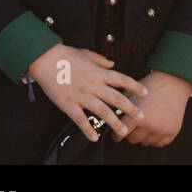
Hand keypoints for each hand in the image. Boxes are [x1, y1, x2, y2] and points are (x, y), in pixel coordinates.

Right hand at [26, 44, 146, 142]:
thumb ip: (101, 60)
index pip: (122, 79)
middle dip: (130, 108)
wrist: (46, 60)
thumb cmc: (66, 55)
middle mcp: (93, 85)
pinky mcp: (68, 104)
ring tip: (122, 131)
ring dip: (114, 122)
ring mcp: (81, 96)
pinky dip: (87, 129)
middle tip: (141, 116)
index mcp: (99, 72)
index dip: (135, 86)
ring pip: (102, 111)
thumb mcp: (87, 54)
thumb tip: (113, 64)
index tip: (145, 93)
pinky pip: (80, 119)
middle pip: (116, 98)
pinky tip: (94, 137)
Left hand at [113, 70, 191, 147]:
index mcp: (139, 116)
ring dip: (143, 135)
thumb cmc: (152, 85)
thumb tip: (111, 120)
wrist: (174, 81)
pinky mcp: (173, 131)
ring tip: (146, 123)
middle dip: (131, 133)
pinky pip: (159, 143)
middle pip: (132, 139)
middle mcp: (151, 125)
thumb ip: (121, 108)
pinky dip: (156, 138)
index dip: (116, 133)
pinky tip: (155, 127)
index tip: (117, 132)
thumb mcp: (132, 94)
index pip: (120, 134)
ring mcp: (163, 129)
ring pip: (145, 142)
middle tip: (134, 124)